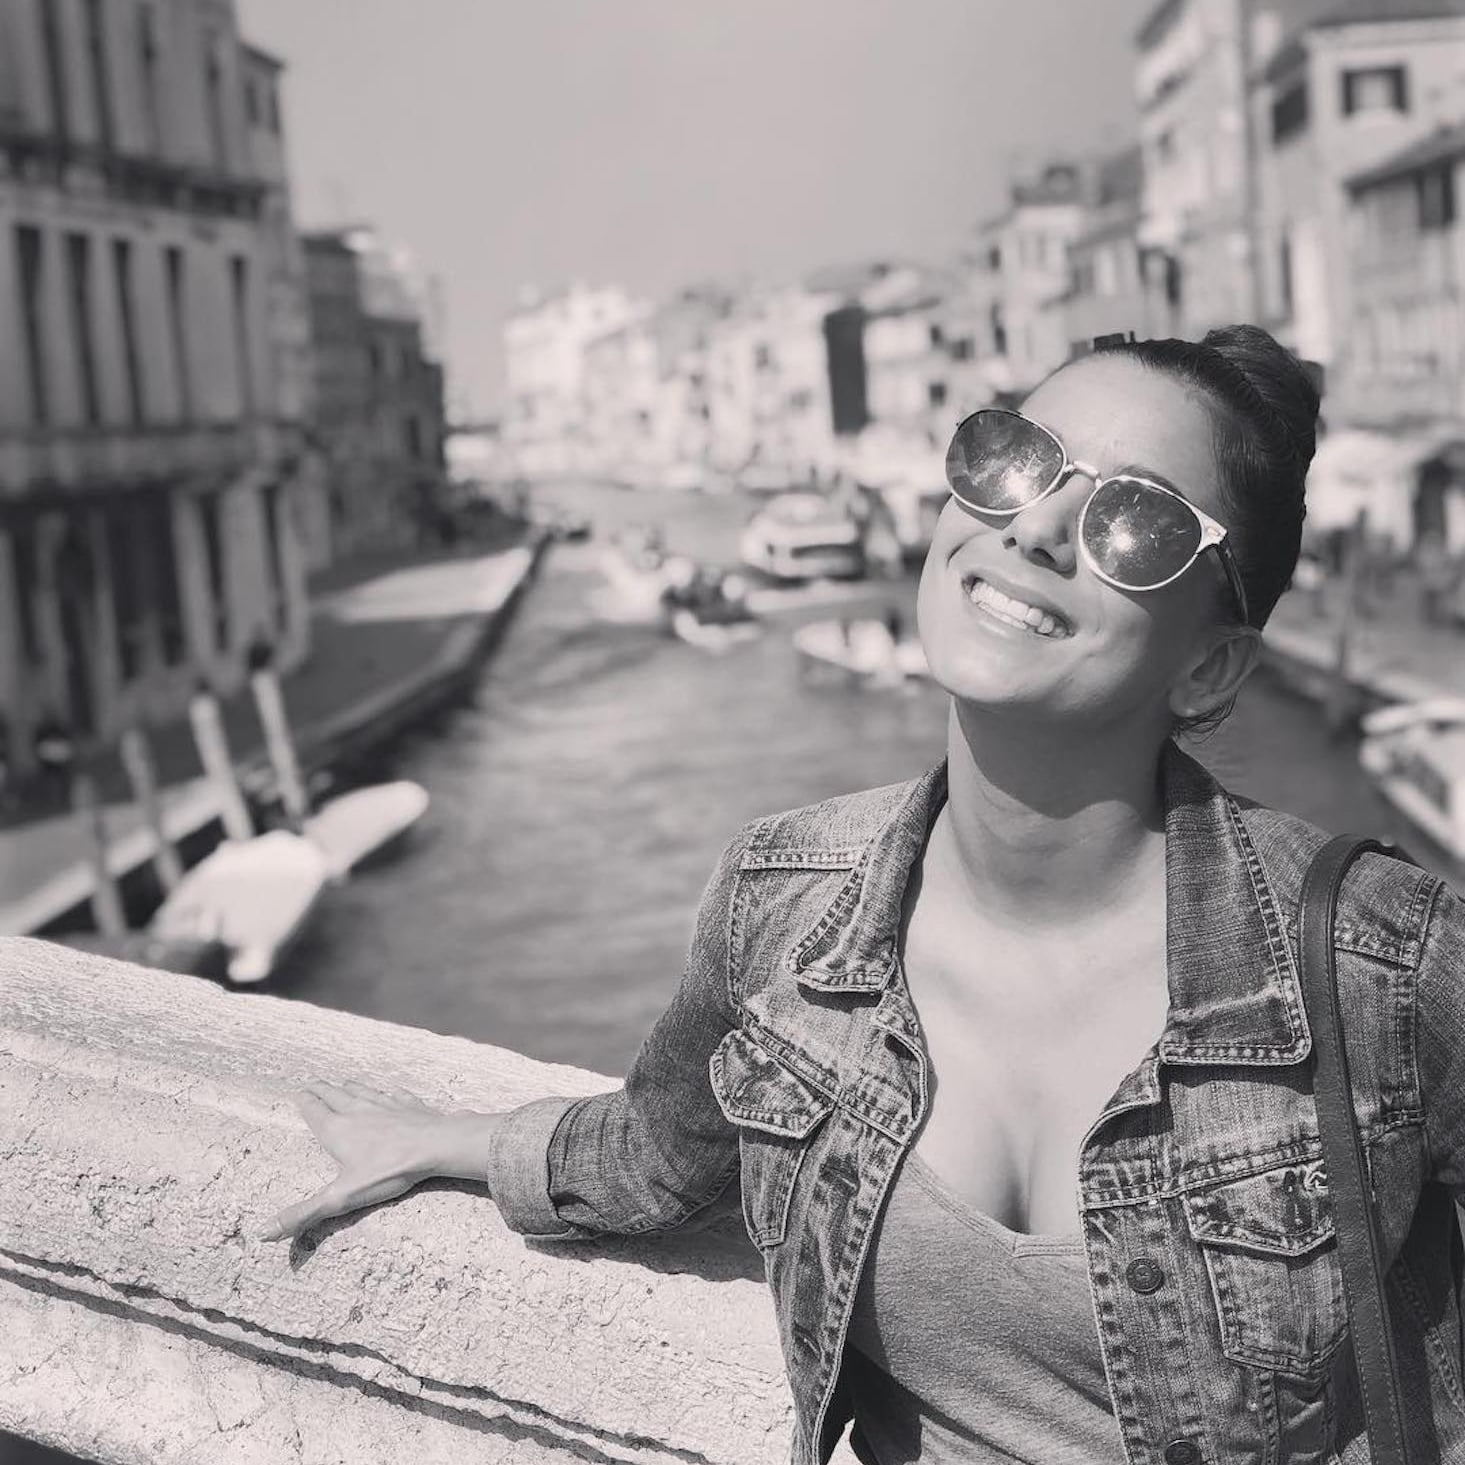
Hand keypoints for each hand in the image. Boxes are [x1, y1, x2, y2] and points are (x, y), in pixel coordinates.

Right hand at [261, 1079, 451, 1240]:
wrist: (435, 1146)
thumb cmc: (387, 1172)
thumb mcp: (340, 1198)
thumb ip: (303, 1214)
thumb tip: (262, 1232)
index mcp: (337, 1130)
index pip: (315, 1111)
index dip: (305, 1102)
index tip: (299, 1092)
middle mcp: (358, 1111)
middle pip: (335, 1096)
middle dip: (322, 1090)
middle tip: (313, 1082)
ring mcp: (385, 1104)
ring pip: (363, 1091)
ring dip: (351, 1087)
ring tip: (344, 1082)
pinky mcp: (410, 1105)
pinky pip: (397, 1095)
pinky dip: (390, 1092)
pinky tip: (393, 1091)